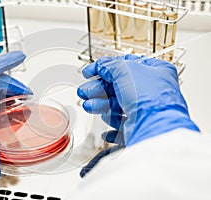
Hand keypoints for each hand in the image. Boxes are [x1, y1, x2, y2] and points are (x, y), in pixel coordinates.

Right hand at [77, 54, 198, 145]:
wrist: (154, 128)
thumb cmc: (148, 98)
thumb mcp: (125, 70)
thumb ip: (109, 65)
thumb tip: (101, 66)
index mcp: (155, 72)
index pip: (126, 66)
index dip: (105, 68)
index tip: (90, 72)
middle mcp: (152, 92)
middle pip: (118, 88)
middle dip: (98, 89)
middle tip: (85, 91)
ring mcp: (146, 112)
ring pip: (118, 107)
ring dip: (101, 105)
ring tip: (89, 106)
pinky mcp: (140, 129)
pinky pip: (123, 127)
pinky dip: (112, 126)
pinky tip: (106, 123)